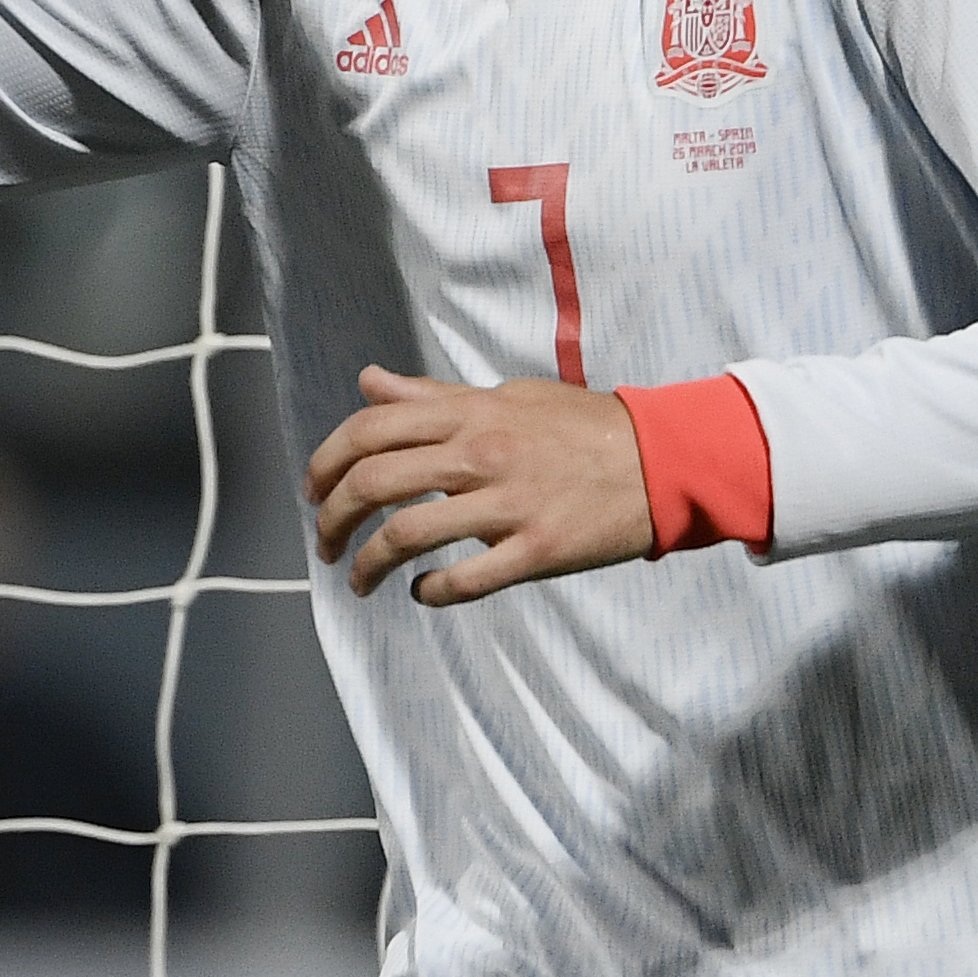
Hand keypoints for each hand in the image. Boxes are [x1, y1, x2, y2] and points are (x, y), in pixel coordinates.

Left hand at [307, 366, 654, 604]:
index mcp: (469, 414)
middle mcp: (481, 454)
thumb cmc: (582, 427)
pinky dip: (431, 593)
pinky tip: (422, 593)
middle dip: (332, 518)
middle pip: (374, 483)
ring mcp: (509, 504)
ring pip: (407, 535)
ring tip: (359, 582)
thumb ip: (433, 395)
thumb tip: (370, 383)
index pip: (369, 430)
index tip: (314, 491)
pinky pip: (466, 580)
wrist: (663, 459)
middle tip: (325, 543)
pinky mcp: (538, 550)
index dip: (326, 462)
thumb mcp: (506, 395)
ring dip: (368, 564)